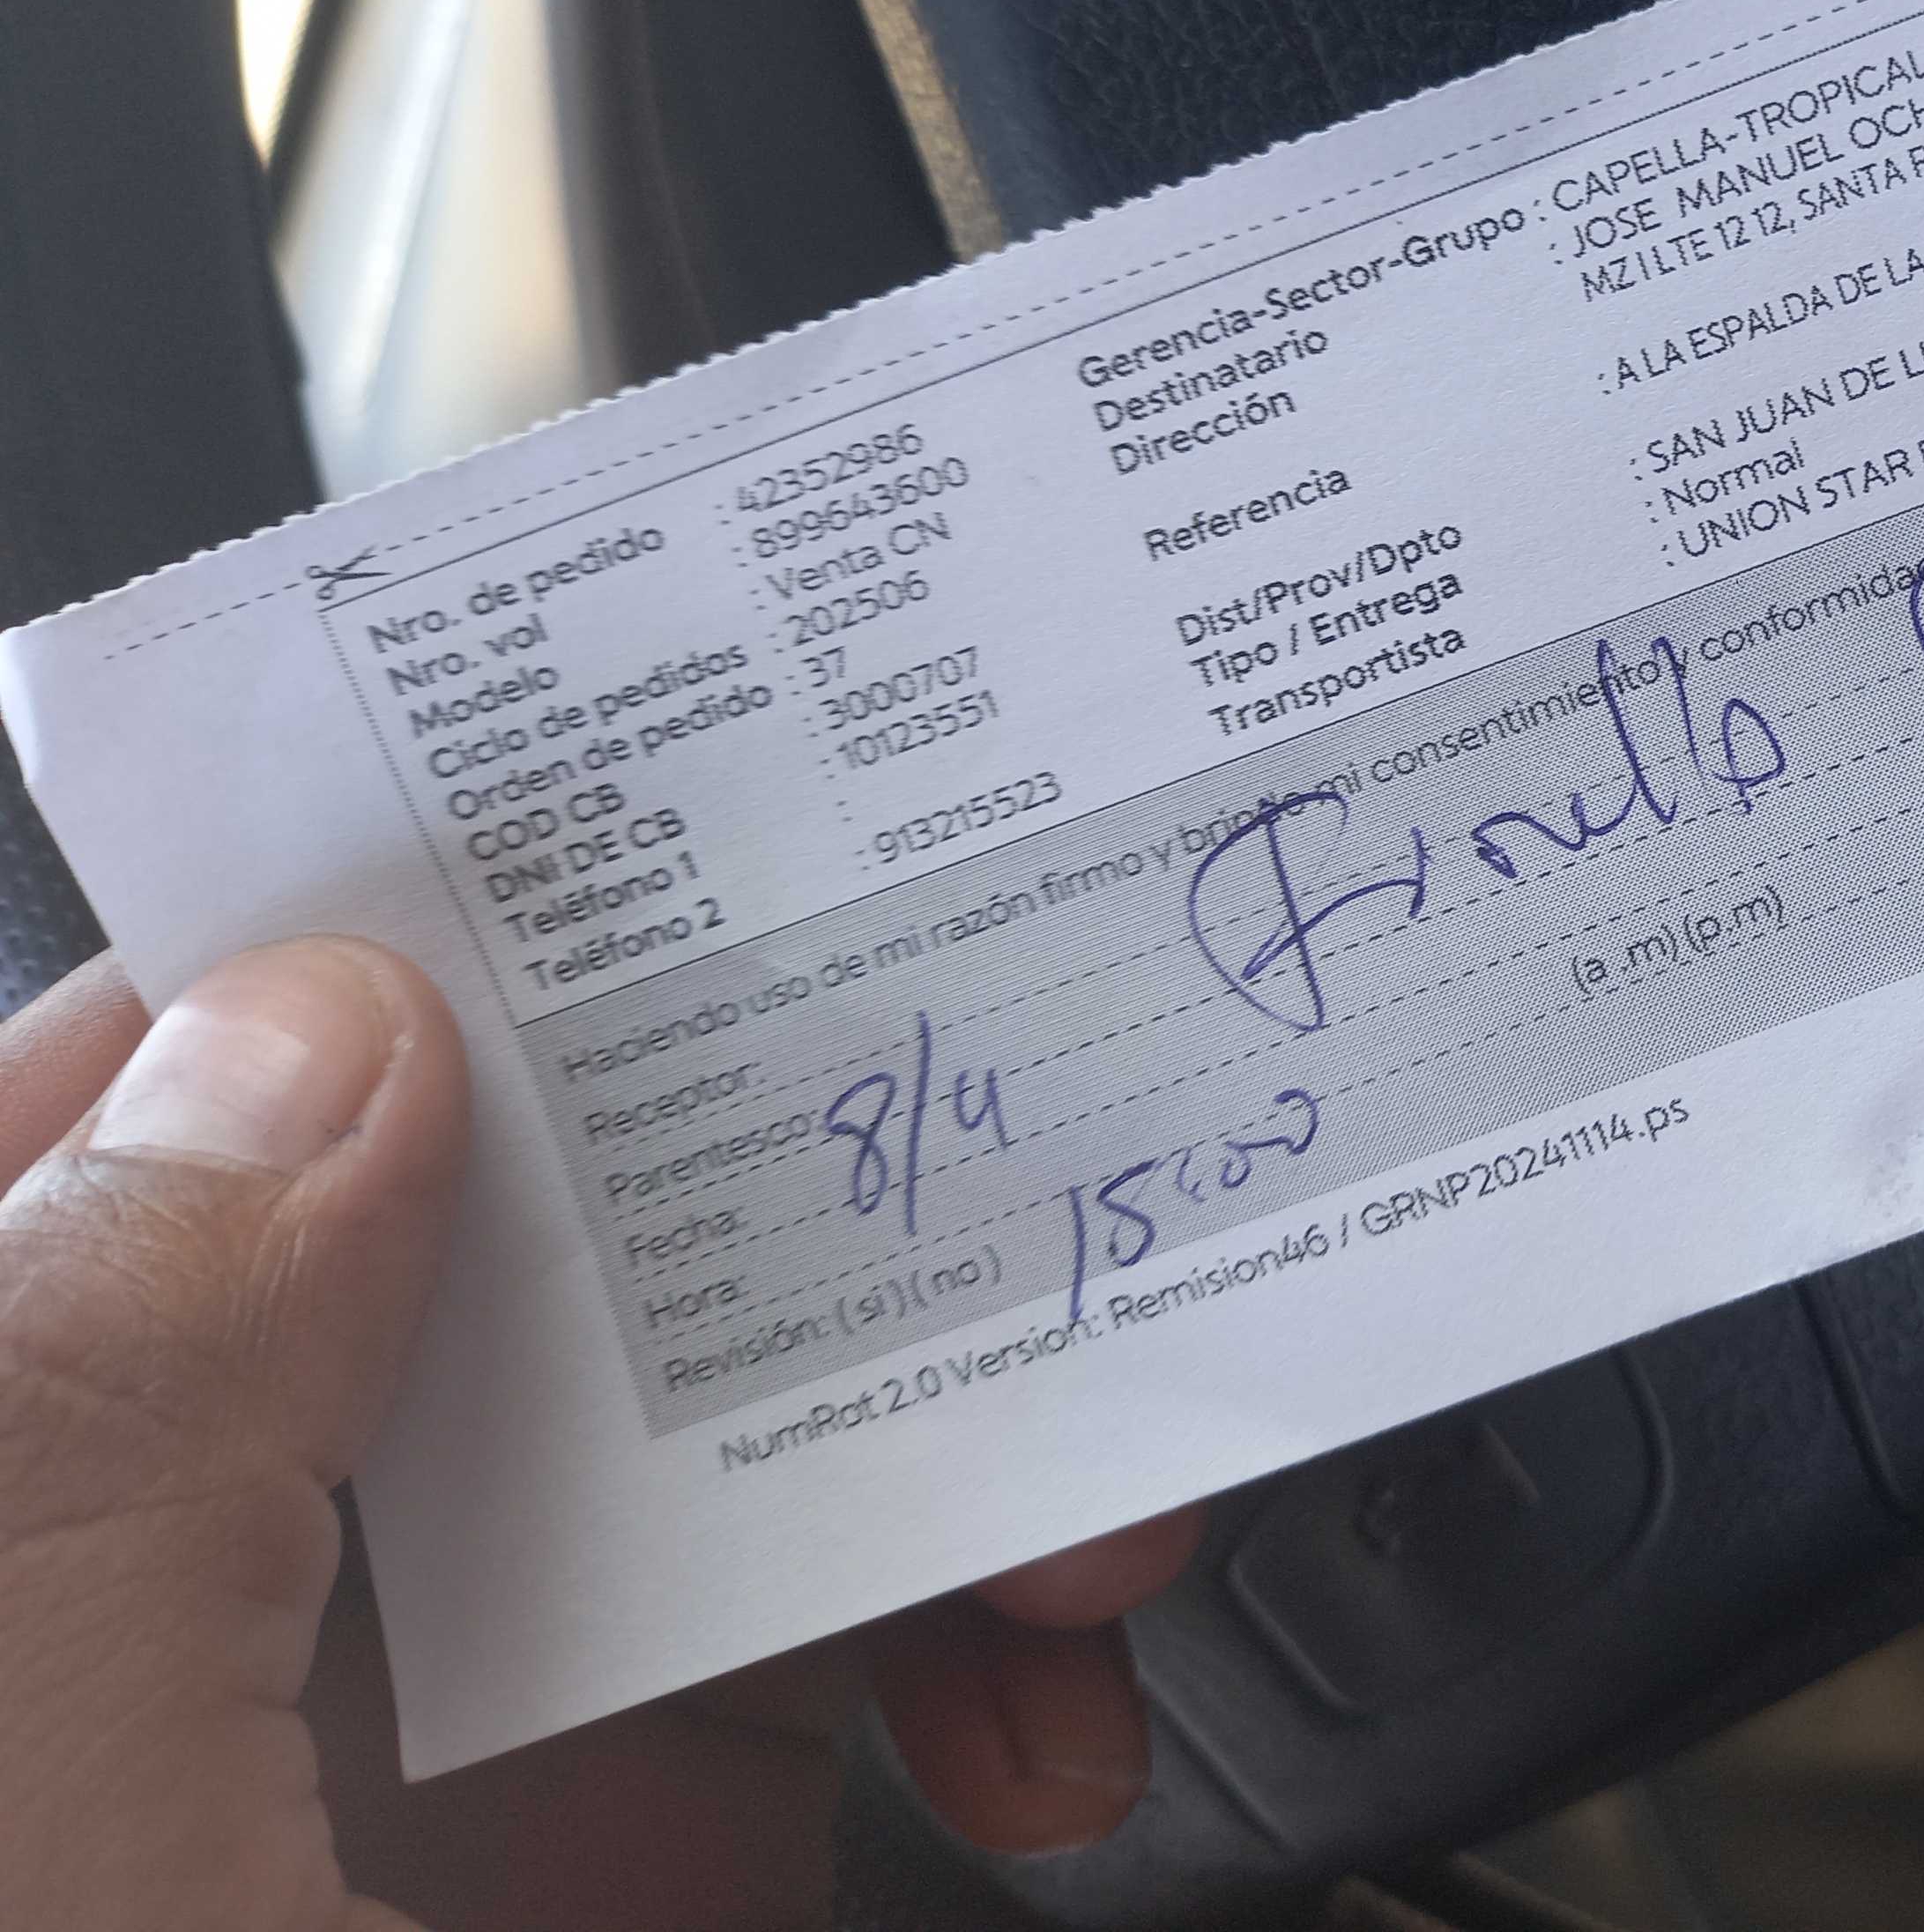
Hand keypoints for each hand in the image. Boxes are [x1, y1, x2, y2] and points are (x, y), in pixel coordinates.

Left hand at [0, 938, 1196, 1930]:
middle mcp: (192, 1577)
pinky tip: (1037, 1715)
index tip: (623, 820)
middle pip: (483, 1233)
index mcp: (15, 1494)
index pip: (128, 1101)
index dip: (356, 928)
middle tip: (975, 1132)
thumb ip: (117, 1387)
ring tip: (1090, 1511)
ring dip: (946, 1414)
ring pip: (703, 1418)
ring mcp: (408, 1725)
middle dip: (778, 1174)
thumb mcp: (39, 1792)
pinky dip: (985, 1646)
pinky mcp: (622, 1842)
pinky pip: (825, 1639)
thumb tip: (329, 1023)